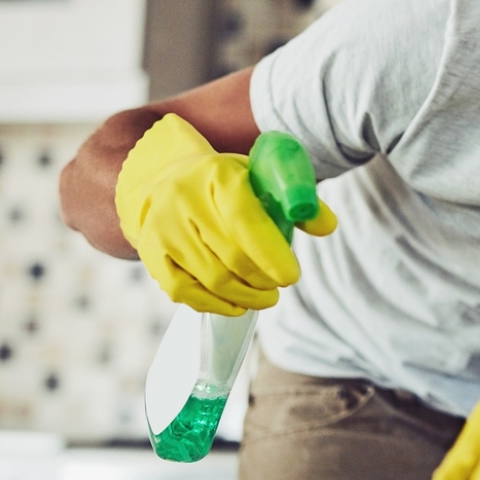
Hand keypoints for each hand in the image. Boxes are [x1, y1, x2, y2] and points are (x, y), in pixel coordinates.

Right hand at [115, 114, 335, 315]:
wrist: (166, 181)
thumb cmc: (225, 184)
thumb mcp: (260, 177)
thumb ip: (297, 199)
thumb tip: (327, 226)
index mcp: (217, 174)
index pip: (245, 219)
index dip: (271, 254)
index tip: (292, 277)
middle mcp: (183, 199)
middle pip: (231, 256)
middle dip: (263, 279)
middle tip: (280, 285)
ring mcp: (162, 227)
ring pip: (211, 278)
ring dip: (245, 296)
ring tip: (266, 296)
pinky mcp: (151, 253)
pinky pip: (184, 291)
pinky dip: (215, 305)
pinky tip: (237, 306)